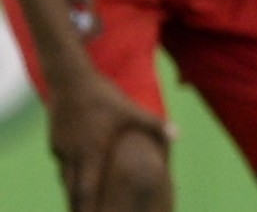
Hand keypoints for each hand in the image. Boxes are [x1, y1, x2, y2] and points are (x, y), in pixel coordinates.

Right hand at [48, 69, 172, 211]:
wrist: (70, 79)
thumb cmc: (104, 97)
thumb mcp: (131, 110)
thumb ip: (154, 125)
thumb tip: (178, 135)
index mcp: (91, 153)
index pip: (85, 191)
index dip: (87, 209)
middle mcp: (72, 156)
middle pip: (72, 192)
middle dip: (78, 208)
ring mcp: (61, 150)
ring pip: (66, 179)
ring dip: (74, 191)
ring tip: (84, 204)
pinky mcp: (55, 143)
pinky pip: (63, 164)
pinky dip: (71, 173)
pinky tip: (80, 174)